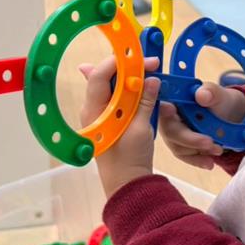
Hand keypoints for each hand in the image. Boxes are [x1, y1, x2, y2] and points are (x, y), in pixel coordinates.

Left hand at [79, 55, 161, 196]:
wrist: (127, 185)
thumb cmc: (129, 159)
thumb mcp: (140, 128)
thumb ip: (144, 101)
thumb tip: (152, 78)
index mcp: (94, 110)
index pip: (100, 75)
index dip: (122, 62)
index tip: (144, 59)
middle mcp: (92, 110)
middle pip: (106, 78)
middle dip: (128, 66)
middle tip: (151, 62)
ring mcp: (100, 115)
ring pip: (113, 87)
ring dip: (131, 77)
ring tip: (150, 70)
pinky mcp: (109, 121)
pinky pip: (118, 99)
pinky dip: (131, 90)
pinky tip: (143, 85)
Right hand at [158, 83, 244, 168]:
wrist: (226, 115)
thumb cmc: (218, 101)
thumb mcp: (218, 94)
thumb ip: (211, 92)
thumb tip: (202, 95)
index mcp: (173, 99)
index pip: (164, 106)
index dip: (164, 110)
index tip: (169, 109)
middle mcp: (168, 117)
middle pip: (170, 131)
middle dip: (190, 139)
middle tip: (209, 143)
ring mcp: (173, 132)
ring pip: (178, 147)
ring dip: (197, 151)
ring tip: (218, 150)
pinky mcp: (180, 145)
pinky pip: (185, 156)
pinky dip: (198, 160)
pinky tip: (209, 163)